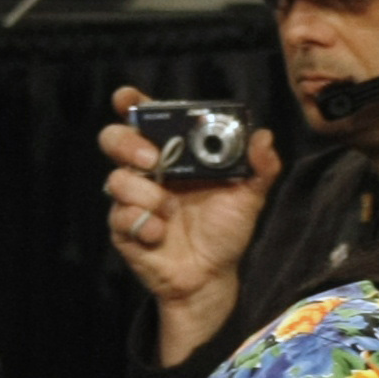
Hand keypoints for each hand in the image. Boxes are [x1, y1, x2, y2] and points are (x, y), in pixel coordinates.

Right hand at [102, 84, 284, 369]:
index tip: (129, 99)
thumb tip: (264, 137)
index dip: (131, 103)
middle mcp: (148, 171)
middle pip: (114, 139)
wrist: (212, 278)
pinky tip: (161, 235)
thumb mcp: (249, 198)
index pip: (144, 118)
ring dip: (146, 195)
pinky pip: (120, 217)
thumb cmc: (225, 232)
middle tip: (154, 161)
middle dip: (128, 144)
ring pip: (116, 179)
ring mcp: (132, 199)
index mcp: (174, 154)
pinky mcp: (124, 228)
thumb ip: (259, 167)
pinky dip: (144, 225)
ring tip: (170, 212)